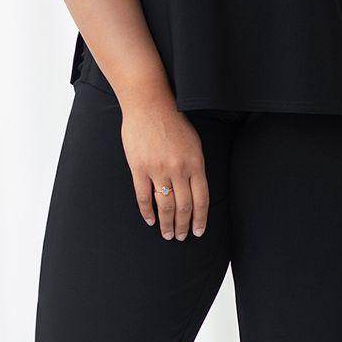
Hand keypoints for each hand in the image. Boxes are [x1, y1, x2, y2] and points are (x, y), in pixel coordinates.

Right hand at [120, 87, 209, 240]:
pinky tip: (151, 220)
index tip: (199, 231)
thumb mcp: (194, 142)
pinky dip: (147, 212)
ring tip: (167, 234)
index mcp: (195, 162)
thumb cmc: (173, 120)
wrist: (149, 104)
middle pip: (184, 206)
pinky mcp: (139, 168)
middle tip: (181, 237)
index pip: (202, 199)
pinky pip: (144, 197)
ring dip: (167, 224)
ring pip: (165, 206)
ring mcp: (158, 169)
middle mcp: (178, 168)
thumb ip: (195, 165)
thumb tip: (196, 190)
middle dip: (183, 226)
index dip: (201, 218)